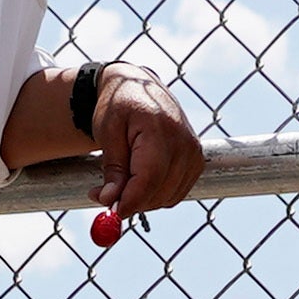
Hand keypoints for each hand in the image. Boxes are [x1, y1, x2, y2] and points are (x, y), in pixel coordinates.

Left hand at [81, 73, 206, 248]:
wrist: (140, 85)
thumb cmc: (119, 105)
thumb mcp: (107, 131)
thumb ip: (113, 167)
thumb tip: (111, 200)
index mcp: (159, 129)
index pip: (150, 177)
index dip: (131, 200)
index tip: (111, 212)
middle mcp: (184, 142)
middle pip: (160, 191)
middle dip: (131, 201)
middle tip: (101, 195)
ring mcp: (194, 153)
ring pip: (167, 197)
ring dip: (142, 199)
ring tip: (118, 181)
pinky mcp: (197, 162)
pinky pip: (175, 193)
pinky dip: (155, 195)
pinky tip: (138, 178)